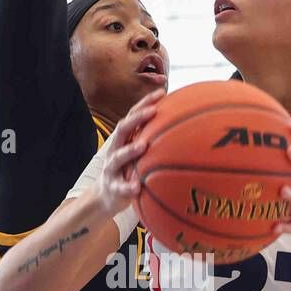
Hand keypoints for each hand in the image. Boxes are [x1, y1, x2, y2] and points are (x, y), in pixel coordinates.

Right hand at [96, 90, 163, 217]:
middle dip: (136, 119)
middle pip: (122, 129)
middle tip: (153, 112)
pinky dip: (127, 187)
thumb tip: (184, 129)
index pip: (133, 116)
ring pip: (117, 157)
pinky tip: (136, 188)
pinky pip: (120, 187)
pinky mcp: (113, 188)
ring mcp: (111, 168)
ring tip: (142, 146)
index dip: (145, 103)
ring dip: (130, 150)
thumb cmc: (129, 171)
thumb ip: (154, 142)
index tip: (162, 93)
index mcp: (124, 140)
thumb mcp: (139, 155)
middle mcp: (115, 150)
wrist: (106, 197)